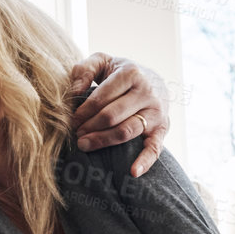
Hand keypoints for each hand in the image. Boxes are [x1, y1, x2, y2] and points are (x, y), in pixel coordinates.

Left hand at [66, 54, 170, 175]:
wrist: (153, 80)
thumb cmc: (120, 73)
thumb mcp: (103, 61)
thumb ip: (84, 69)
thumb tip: (74, 92)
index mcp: (132, 73)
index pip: (102, 97)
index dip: (83, 111)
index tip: (71, 120)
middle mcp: (147, 92)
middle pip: (112, 116)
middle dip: (89, 127)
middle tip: (75, 135)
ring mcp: (157, 112)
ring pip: (127, 131)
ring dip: (103, 141)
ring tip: (84, 145)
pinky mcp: (163, 129)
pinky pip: (155, 148)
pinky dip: (145, 161)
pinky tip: (132, 172)